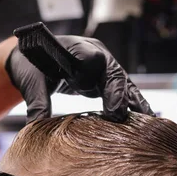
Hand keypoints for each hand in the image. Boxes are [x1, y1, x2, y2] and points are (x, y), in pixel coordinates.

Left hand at [6, 35, 154, 121]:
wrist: (31, 59)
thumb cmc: (31, 65)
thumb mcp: (31, 82)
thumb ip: (37, 101)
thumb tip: (35, 126)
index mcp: (74, 49)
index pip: (90, 55)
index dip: (98, 71)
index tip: (98, 86)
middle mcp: (94, 55)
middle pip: (113, 72)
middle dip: (118, 94)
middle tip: (118, 116)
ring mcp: (102, 67)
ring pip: (122, 84)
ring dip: (133, 102)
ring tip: (145, 121)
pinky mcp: (104, 80)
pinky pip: (121, 92)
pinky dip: (130, 105)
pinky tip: (143, 120)